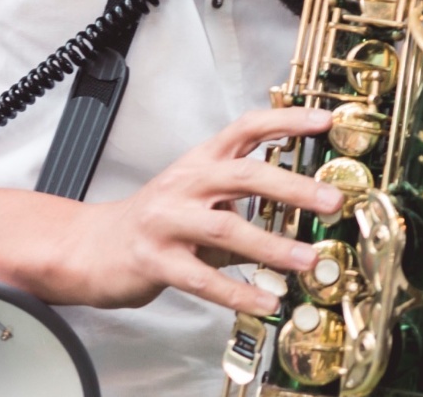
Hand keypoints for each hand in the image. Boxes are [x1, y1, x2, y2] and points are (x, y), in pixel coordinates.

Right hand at [51, 107, 342, 315]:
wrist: (90, 247)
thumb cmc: (156, 220)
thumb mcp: (199, 194)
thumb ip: (242, 197)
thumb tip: (301, 207)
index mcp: (200, 161)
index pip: (246, 127)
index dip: (286, 120)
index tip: (325, 121)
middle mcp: (185, 184)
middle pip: (244, 175)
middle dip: (294, 187)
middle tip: (332, 201)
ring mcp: (167, 221)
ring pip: (226, 228)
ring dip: (272, 246)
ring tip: (307, 260)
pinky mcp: (154, 261)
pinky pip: (202, 279)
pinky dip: (238, 292)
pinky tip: (265, 302)